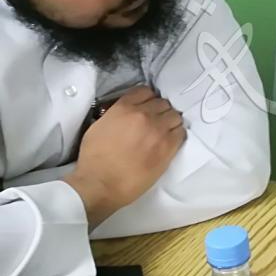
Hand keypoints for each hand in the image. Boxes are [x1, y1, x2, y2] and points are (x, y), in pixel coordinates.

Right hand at [64, 86, 185, 227]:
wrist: (102, 184)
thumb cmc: (94, 158)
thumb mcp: (99, 126)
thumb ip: (117, 113)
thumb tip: (129, 113)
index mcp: (124, 108)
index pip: (145, 91)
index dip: (147, 99)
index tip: (146, 107)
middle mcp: (144, 115)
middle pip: (162, 103)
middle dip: (159, 111)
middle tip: (155, 122)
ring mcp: (159, 130)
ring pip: (175, 115)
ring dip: (170, 121)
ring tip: (164, 131)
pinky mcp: (169, 146)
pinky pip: (181, 132)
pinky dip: (177, 134)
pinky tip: (169, 141)